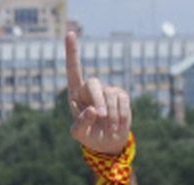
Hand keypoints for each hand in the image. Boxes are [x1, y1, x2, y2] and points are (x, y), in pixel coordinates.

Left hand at [65, 31, 130, 154]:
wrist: (106, 142)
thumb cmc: (88, 136)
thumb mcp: (78, 134)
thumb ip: (81, 123)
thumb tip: (93, 109)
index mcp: (75, 94)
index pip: (73, 70)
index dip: (72, 52)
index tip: (70, 33)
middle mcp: (91, 89)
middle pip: (94, 83)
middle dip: (98, 99)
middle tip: (100, 116)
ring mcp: (108, 90)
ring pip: (110, 96)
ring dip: (110, 115)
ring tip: (108, 128)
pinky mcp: (122, 95)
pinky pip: (123, 101)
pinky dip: (120, 116)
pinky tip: (117, 125)